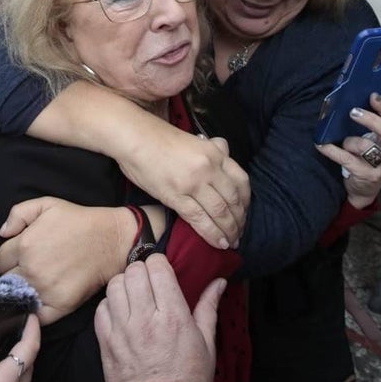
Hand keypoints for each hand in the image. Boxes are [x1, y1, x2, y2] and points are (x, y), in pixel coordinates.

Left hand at [0, 197, 132, 324]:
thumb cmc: (79, 221)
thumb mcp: (47, 204)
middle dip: (14, 276)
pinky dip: (35, 312)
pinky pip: (35, 316)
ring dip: (23, 293)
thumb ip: (18, 213)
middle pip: (6, 282)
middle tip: (30, 271)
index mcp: (24, 245)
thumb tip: (2, 233)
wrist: (110, 240)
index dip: (8, 259)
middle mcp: (31, 269)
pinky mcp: (60, 304)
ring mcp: (45, 289)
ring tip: (37, 284)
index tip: (19, 258)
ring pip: (19, 298)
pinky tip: (41, 301)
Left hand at [94, 255, 223, 381]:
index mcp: (173, 317)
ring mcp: (122, 331)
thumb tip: (218, 282)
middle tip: (148, 282)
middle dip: (141, 270)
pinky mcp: (106, 343)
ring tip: (133, 296)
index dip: (159, 263)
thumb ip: (208, 307)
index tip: (162, 270)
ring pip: (114, 286)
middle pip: (133, 271)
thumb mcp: (207, 345)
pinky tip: (120, 313)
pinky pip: (100, 309)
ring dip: (124, 285)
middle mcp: (145, 319)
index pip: (157, 268)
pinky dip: (109, 305)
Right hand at [118, 130, 248, 250]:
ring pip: (219, 212)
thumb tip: (225, 150)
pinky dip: (212, 234)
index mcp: (214, 153)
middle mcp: (209, 168)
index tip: (244, 212)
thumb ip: (212, 147)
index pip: (241, 181)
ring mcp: (193, 183)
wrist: (134, 138)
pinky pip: (199, 219)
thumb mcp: (193, 140)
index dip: (246, 201)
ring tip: (231, 242)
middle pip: (233, 200)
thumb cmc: (159, 138)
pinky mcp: (176, 196)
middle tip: (240, 233)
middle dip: (239, 220)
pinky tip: (218, 243)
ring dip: (228, 230)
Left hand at [315, 92, 380, 207]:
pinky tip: (322, 145)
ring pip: (367, 147)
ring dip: (351, 141)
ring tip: (344, 142)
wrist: (365, 190)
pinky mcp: (368, 176)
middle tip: (353, 112)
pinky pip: (347, 159)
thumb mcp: (376, 143)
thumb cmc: (369, 160)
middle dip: (370, 120)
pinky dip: (332, 151)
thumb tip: (353, 103)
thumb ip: (372, 128)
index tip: (373, 96)